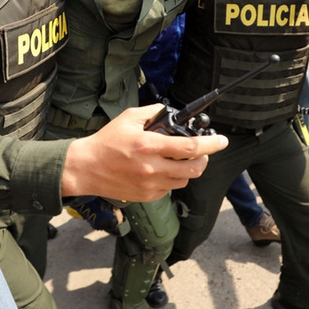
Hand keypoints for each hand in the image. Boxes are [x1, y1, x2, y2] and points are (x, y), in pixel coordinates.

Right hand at [61, 104, 227, 201]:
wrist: (86, 168)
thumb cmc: (106, 142)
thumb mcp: (128, 118)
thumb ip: (153, 113)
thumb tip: (172, 112)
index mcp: (148, 146)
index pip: (189, 147)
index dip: (211, 144)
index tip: (222, 140)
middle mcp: (152, 168)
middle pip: (194, 169)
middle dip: (204, 159)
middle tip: (202, 152)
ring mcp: (150, 185)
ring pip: (184, 180)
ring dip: (188, 169)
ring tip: (179, 159)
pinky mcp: (147, 196)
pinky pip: (170, 188)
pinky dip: (172, 178)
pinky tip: (162, 169)